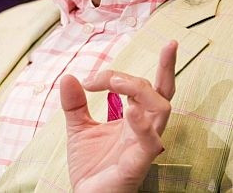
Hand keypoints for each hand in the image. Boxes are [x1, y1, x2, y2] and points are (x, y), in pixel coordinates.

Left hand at [60, 40, 177, 192]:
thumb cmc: (90, 167)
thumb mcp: (78, 128)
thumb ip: (74, 103)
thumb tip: (68, 76)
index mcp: (135, 117)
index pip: (150, 85)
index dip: (120, 74)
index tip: (88, 81)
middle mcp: (145, 127)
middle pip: (163, 92)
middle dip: (164, 66)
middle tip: (117, 71)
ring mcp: (144, 144)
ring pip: (161, 109)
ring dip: (140, 89)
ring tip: (115, 82)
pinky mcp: (138, 163)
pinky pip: (151, 142)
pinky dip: (143, 123)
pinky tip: (130, 110)